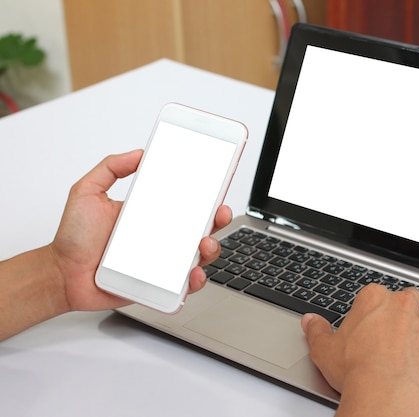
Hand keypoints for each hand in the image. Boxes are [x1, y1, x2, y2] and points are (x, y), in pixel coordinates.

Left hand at [50, 150, 231, 311]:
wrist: (61, 274)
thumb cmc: (74, 238)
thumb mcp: (87, 192)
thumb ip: (110, 167)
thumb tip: (139, 152)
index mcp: (151, 214)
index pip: (186, 203)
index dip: (206, 196)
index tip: (216, 187)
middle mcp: (161, 237)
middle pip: (201, 228)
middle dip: (218, 221)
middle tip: (218, 215)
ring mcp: (162, 262)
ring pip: (199, 257)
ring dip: (210, 250)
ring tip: (203, 246)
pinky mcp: (158, 286)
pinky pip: (183, 286)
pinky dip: (194, 282)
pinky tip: (191, 275)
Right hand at [301, 284, 418, 416]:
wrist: (382, 391)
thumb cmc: (355, 370)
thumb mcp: (325, 349)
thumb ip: (317, 330)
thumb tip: (310, 320)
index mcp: (374, 299)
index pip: (379, 292)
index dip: (380, 304)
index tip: (378, 315)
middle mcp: (403, 304)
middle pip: (411, 295)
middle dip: (410, 304)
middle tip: (406, 316)